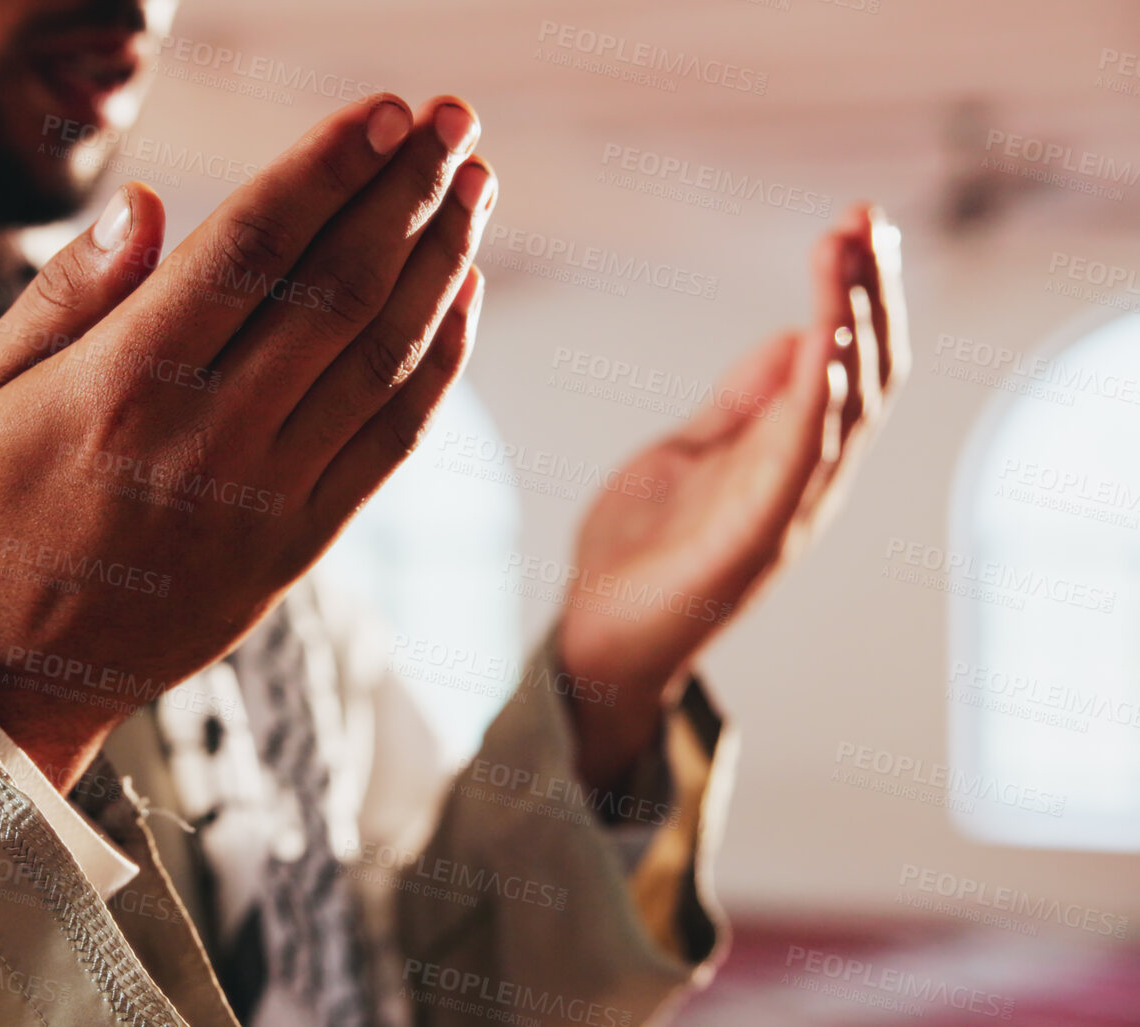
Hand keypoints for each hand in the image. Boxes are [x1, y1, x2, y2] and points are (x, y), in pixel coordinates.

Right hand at [0, 96, 496, 788]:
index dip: (327, 169)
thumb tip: (150, 201)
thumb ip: (68, 289)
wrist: (27, 661)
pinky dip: (441, 363)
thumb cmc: (1, 501)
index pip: (251, 246)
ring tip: (476, 187)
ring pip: (380, 358)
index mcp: (124, 381)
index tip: (382, 110)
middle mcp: (206, 435)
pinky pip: (392, 440)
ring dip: (442, 263)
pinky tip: (463, 295)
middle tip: (453, 121)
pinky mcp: (301, 543)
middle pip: (336, 289)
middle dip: (406, 192)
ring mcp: (265, 496)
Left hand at [557, 205, 907, 788]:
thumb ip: (744, 399)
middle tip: (864, 220)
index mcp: (791, 452)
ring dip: (851, 324)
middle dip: (870, 292)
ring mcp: (787, 509)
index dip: (860, 292)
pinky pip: (802, 459)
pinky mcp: (754, 538)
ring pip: (848, 406)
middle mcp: (806, 478)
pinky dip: (820, 397)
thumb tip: (797, 331)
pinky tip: (822, 343)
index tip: (857, 222)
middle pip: (868, 372)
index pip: (850, 358)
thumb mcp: (693, 448)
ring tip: (845, 253)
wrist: (597, 635)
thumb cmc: (643, 546)